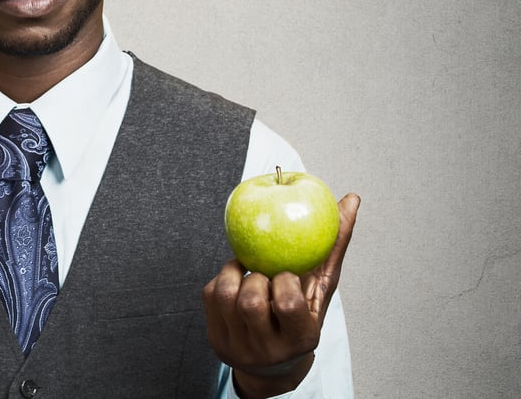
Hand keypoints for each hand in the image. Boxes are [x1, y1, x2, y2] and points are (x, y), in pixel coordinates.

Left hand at [202, 192, 360, 398]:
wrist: (272, 361)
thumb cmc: (302, 315)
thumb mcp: (321, 288)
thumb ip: (334, 246)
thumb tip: (350, 199)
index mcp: (300, 339)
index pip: (289, 304)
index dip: (284, 282)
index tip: (286, 275)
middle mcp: (268, 349)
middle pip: (251, 302)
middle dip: (256, 278)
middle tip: (264, 272)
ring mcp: (238, 347)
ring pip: (226, 295)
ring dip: (235, 272)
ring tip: (248, 270)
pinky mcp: (216, 339)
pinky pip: (210, 295)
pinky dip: (222, 278)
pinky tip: (235, 278)